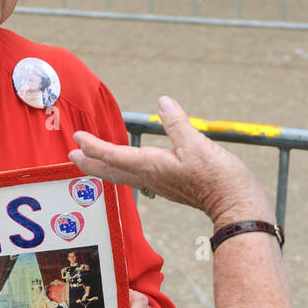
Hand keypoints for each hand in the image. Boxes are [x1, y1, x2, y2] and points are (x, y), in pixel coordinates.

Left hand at [70, 96, 273, 227]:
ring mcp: (160, 184)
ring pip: (124, 175)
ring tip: (92, 161)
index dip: (93, 146)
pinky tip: (128, 167)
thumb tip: (163, 102)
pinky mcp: (171, 186)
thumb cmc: (219, 179)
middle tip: (71, 155)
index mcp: (152, 166)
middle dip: (91, 162)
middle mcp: (151, 178)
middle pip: (112, 171)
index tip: (76, 139)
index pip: (114, 155)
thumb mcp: (198, 145)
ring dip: (105, 167)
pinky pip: (138, 177)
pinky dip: (124, 170)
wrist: (236, 206)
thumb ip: (178, 123)